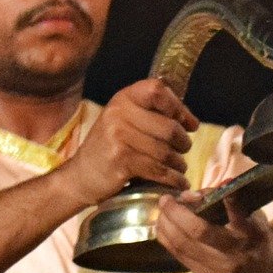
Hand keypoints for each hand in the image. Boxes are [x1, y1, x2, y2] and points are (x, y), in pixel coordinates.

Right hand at [60, 79, 197, 204]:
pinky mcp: (121, 161)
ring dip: (179, 163)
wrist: (81, 175)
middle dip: (183, 142)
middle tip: (184, 150)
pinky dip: (173, 179)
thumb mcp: (124, 121)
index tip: (189, 124)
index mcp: (123, 99)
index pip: (158, 90)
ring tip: (179, 168)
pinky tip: (178, 182)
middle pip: (169, 126)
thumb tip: (191, 122)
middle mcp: (119, 114)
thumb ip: (152, 115)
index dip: (179, 107)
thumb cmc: (109, 148)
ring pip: (166, 151)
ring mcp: (118, 137)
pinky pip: (158, 169)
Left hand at [153, 190, 272, 272]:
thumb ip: (227, 203)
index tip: (210, 188)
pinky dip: (168, 240)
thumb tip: (193, 195)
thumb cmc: (255, 238)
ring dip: (166, 226)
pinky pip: (181, 258)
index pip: (240, 217)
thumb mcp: (252, 216)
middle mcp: (238, 256)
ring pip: (183, 246)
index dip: (227, 202)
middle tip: (166, 199)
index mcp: (254, 235)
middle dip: (176, 213)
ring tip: (161, 212)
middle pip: (199, 232)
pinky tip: (163, 228)